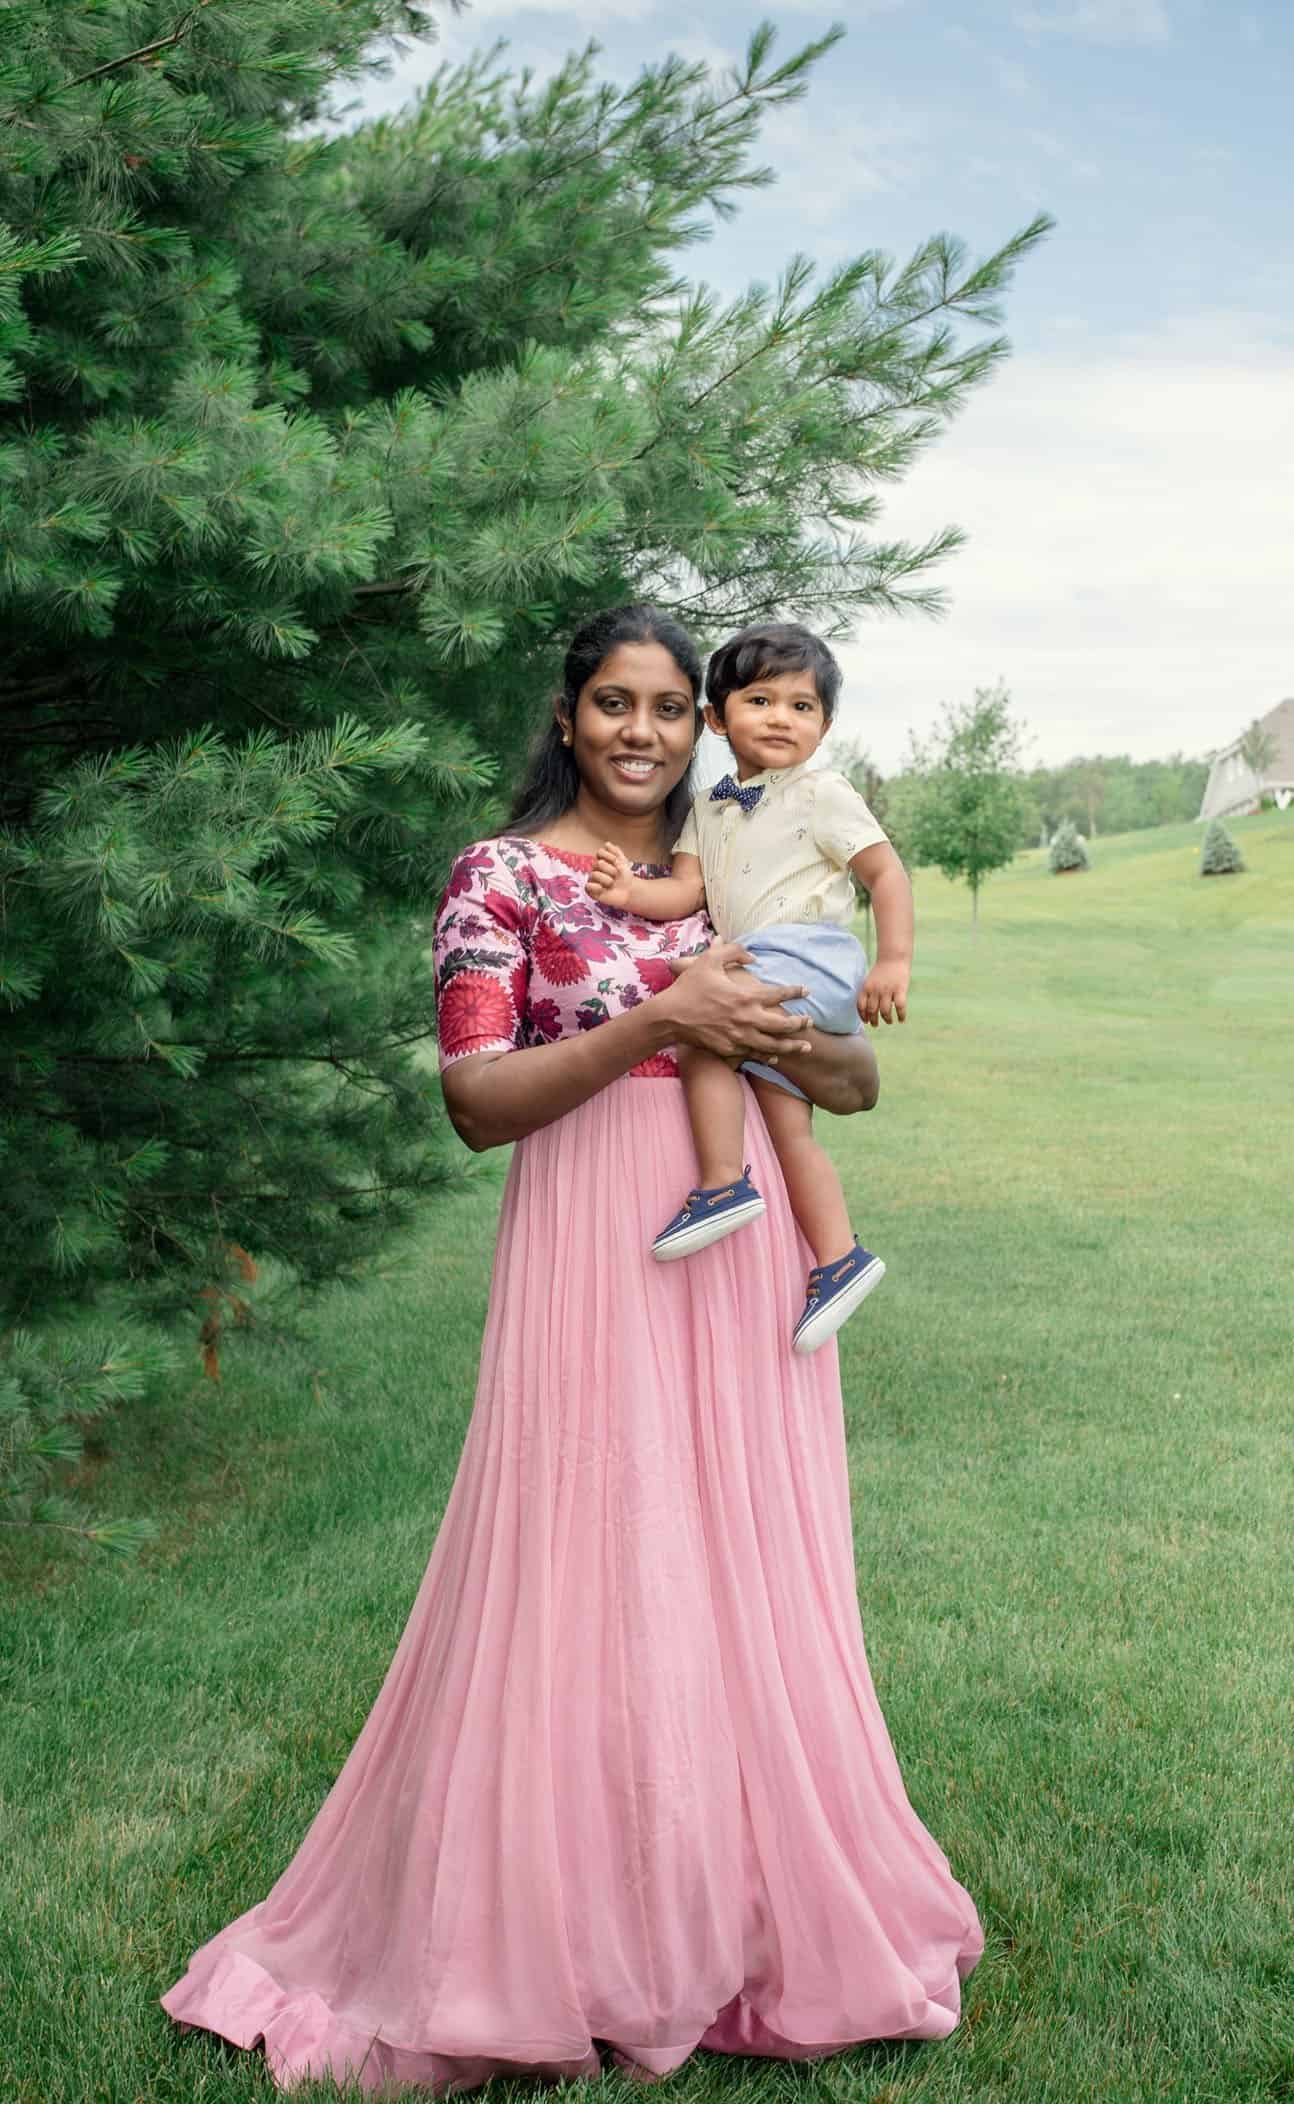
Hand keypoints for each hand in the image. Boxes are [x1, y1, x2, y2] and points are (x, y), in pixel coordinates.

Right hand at [586, 840, 633, 908]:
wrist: (629, 891)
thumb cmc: (626, 877)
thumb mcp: (623, 862)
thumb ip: (616, 852)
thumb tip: (607, 843)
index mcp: (602, 860)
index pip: (600, 852)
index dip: (610, 857)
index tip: (618, 863)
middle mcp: (596, 868)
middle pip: (599, 863)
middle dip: (611, 870)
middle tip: (616, 876)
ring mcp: (593, 879)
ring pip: (595, 874)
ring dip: (607, 880)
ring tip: (612, 884)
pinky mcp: (591, 890)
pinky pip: (588, 885)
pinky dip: (597, 887)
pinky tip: (603, 889)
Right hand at [660, 940, 812, 1060]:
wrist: (669, 1018)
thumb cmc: (688, 988)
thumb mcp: (708, 961)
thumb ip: (732, 951)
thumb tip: (752, 955)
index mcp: (744, 996)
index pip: (778, 994)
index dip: (795, 992)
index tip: (806, 991)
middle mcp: (746, 1019)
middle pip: (782, 1025)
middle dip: (799, 1024)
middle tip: (810, 1022)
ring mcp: (738, 1037)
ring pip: (773, 1045)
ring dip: (791, 1046)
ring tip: (806, 1047)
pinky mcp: (729, 1050)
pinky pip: (754, 1054)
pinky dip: (768, 1056)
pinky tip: (776, 1057)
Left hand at [859, 959, 908, 1027]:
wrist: (893, 957)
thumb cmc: (882, 970)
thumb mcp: (870, 980)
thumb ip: (868, 993)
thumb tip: (868, 1009)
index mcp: (866, 987)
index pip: (861, 1006)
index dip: (863, 1015)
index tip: (865, 1021)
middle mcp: (875, 990)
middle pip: (872, 1010)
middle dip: (873, 1020)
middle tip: (875, 1024)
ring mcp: (888, 990)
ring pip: (885, 1011)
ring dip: (887, 1019)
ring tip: (889, 1021)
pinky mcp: (900, 990)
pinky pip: (900, 1007)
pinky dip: (901, 1015)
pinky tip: (901, 1020)